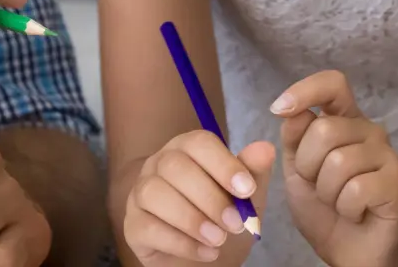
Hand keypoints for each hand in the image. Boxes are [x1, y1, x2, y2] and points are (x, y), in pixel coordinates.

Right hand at [122, 130, 276, 264]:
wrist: (209, 254)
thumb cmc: (225, 217)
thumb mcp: (247, 197)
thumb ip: (254, 172)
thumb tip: (265, 148)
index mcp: (188, 148)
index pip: (199, 143)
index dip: (224, 165)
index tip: (247, 191)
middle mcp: (159, 164)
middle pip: (175, 167)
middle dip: (210, 198)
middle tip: (236, 224)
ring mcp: (140, 193)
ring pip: (155, 194)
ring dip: (192, 220)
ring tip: (219, 240)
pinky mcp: (132, 225)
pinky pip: (147, 227)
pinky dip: (181, 243)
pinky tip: (206, 252)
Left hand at [272, 70, 397, 266]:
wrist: (351, 250)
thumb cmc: (326, 209)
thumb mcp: (297, 172)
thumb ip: (294, 139)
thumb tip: (293, 112)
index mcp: (344, 121)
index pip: (332, 85)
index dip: (305, 90)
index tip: (280, 109)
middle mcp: (368, 131)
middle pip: (325, 130)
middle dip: (307, 166)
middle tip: (319, 187)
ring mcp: (387, 156)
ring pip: (339, 162)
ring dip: (327, 193)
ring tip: (339, 202)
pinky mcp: (396, 183)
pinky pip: (356, 188)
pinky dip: (345, 207)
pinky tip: (356, 212)